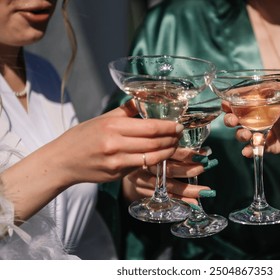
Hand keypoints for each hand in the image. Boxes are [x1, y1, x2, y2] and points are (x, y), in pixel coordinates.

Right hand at [53, 102, 184, 184]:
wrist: (63, 161)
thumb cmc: (82, 137)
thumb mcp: (102, 118)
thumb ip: (125, 111)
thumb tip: (142, 100)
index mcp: (113, 126)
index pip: (150, 127)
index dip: (168, 127)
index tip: (178, 125)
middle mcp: (115, 144)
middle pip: (154, 142)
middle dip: (172, 139)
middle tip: (180, 134)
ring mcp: (117, 162)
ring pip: (151, 158)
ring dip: (167, 152)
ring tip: (174, 145)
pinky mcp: (117, 175)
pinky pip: (141, 167)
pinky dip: (154, 162)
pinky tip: (161, 156)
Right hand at [123, 147, 212, 204]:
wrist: (118, 160)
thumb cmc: (140, 147)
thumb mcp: (151, 138)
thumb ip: (170, 140)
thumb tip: (199, 145)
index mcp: (148, 149)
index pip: (170, 152)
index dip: (188, 153)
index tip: (205, 154)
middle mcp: (144, 165)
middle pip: (169, 169)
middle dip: (189, 170)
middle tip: (206, 168)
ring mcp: (142, 180)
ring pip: (167, 186)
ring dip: (188, 189)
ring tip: (205, 191)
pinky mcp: (141, 191)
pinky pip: (162, 198)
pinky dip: (178, 201)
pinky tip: (192, 203)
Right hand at [224, 97, 279, 195]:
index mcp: (266, 103)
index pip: (245, 100)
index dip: (233, 100)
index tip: (227, 102)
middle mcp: (260, 117)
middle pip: (238, 117)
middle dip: (230, 118)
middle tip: (232, 120)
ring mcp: (263, 131)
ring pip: (243, 133)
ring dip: (239, 134)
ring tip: (244, 134)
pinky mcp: (268, 145)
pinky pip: (254, 148)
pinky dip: (249, 150)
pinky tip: (247, 152)